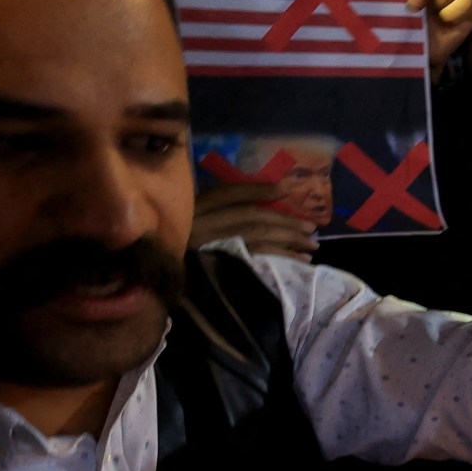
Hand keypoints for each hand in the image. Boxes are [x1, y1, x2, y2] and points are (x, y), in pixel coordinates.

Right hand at [190, 183, 317, 259]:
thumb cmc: (179, 248)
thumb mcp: (190, 220)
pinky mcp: (219, 270)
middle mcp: (200, 225)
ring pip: (257, 239)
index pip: (230, 193)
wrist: (160, 283)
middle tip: (311, 227)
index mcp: (193, 209)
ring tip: (311, 246)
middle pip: (250, 216)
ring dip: (289, 241)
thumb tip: (261, 202)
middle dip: (284, 220)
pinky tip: (298, 261)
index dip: (260, 189)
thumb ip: (217, 211)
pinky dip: (280, 258)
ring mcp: (209, 249)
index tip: (288, 187)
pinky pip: (256, 261)